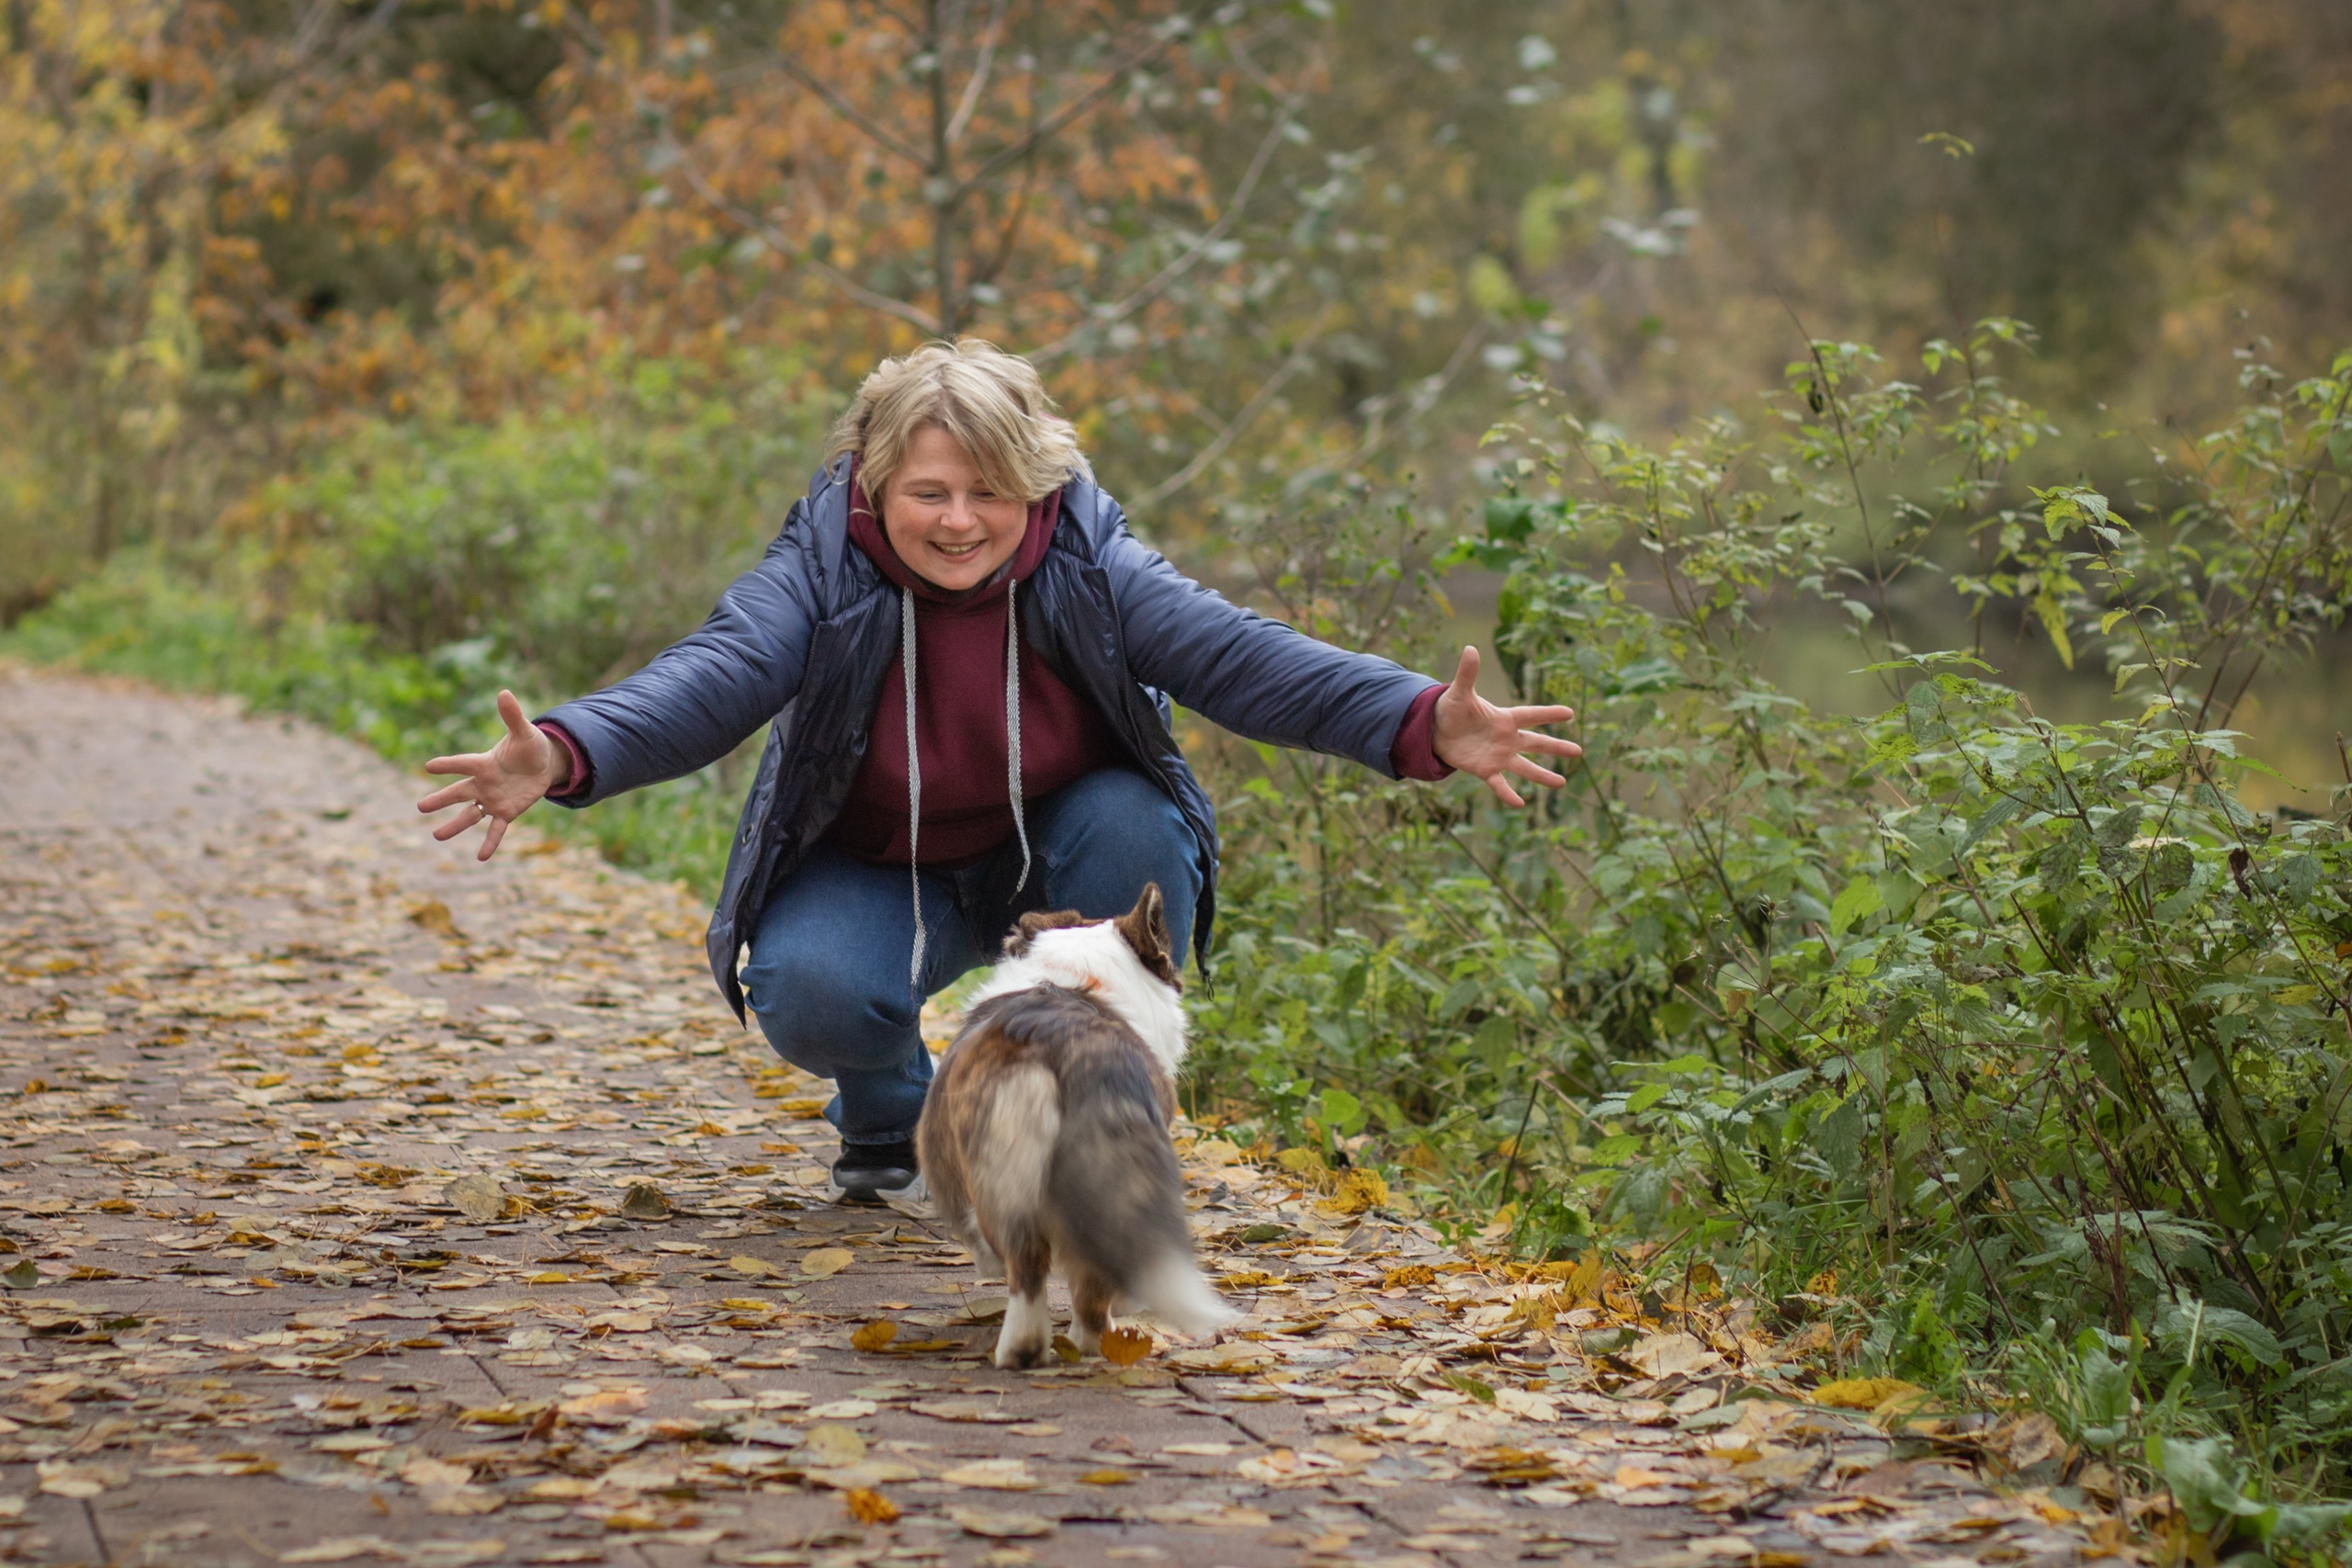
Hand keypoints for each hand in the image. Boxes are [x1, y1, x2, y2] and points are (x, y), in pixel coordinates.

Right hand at [417, 691, 570, 860]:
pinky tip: (481, 857)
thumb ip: (513, 715)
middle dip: (441, 800)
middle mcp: (483, 783)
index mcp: (484, 763)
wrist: (543, 765)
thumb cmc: (529, 746)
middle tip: (420, 807)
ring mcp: (493, 799)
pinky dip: (490, 842)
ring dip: (455, 826)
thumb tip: (504, 692)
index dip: (449, 764)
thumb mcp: (524, 732)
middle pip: (459, 793)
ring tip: (437, 837)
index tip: (429, 766)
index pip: (464, 763)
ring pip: (471, 815)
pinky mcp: (507, 812)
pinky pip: (496, 829)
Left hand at [1430, 645, 1580, 806]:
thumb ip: (1467, 673)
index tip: (1569, 713)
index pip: (1531, 715)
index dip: (1548, 713)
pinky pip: (1500, 784)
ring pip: (1525, 768)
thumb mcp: (1459, 692)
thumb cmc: (1451, 709)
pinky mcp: (1486, 770)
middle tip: (1578, 752)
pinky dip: (1508, 793)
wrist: (1436, 731)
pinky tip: (1520, 804)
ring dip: (1543, 776)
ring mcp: (1499, 756)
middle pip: (1536, 743)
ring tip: (1562, 784)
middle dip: (1556, 747)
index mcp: (1504, 718)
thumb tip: (1470, 648)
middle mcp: (1507, 738)